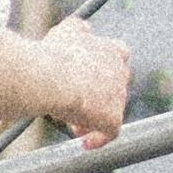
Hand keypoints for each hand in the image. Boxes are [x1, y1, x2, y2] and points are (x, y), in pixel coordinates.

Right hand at [43, 24, 131, 143]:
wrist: (51, 76)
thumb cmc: (54, 53)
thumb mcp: (65, 31)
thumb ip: (78, 30)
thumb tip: (82, 28)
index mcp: (113, 51)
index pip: (119, 59)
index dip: (103, 71)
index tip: (87, 80)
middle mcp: (121, 72)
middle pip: (113, 89)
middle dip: (96, 97)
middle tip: (76, 106)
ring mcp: (119, 96)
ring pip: (109, 111)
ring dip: (93, 118)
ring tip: (74, 124)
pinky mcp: (113, 118)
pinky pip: (109, 133)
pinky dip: (98, 139)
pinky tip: (84, 143)